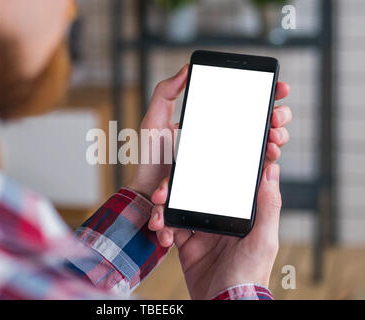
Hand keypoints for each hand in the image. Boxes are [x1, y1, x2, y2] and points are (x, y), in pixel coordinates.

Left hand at [128, 64, 290, 199]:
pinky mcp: (230, 174)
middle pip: (261, 120)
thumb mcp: (154, 121)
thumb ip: (165, 93)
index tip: (280, 87)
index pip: (242, 102)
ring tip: (273, 133)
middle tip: (275, 115)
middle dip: (278, 114)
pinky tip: (269, 152)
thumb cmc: (151, 157)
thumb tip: (186, 69)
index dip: (265, 92)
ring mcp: (228, 155)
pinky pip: (257, 164)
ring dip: (278, 134)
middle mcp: (223, 135)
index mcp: (209, 119)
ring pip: (264, 140)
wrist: (151, 192)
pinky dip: (269, 157)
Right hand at [147, 93, 291, 299]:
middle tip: (162, 191)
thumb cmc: (250, 274)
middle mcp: (219, 216)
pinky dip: (162, 227)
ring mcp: (202, 228)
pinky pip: (170, 226)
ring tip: (158, 217)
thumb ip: (268, 205)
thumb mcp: (264, 238)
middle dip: (174, 188)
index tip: (194, 154)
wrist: (223, 302)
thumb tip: (273, 169)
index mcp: (238, 211)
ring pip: (178, 205)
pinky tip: (160, 233)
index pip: (224, 181)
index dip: (210, 166)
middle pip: (194, 190)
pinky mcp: (186, 242)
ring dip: (164, 207)